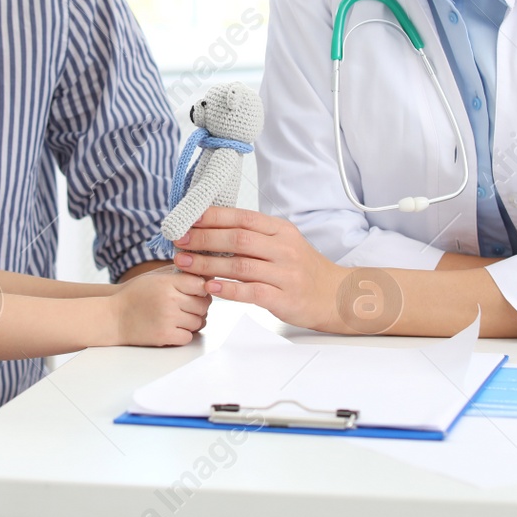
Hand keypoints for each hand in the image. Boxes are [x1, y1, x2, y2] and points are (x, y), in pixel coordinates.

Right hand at [109, 266, 210, 345]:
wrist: (113, 318)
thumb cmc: (134, 296)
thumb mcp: (154, 278)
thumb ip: (177, 274)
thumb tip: (204, 274)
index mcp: (167, 282)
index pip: (200, 284)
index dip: (201, 290)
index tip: (195, 293)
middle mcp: (169, 299)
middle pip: (203, 305)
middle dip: (198, 307)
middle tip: (188, 308)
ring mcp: (168, 318)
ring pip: (198, 322)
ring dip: (192, 322)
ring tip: (179, 319)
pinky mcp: (165, 336)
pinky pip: (188, 337)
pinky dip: (184, 335)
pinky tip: (174, 329)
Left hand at [170, 208, 347, 331]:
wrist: (336, 296)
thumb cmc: (302, 269)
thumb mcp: (284, 243)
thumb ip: (254, 236)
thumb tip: (212, 228)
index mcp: (281, 230)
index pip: (242, 217)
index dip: (212, 217)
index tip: (187, 220)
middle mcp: (284, 248)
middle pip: (238, 238)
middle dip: (204, 238)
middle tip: (179, 241)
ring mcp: (286, 274)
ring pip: (241, 265)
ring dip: (208, 264)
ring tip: (185, 264)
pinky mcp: (285, 299)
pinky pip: (252, 292)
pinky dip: (229, 289)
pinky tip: (209, 287)